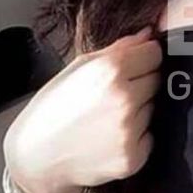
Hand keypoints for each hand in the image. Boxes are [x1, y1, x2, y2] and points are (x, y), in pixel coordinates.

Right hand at [4, 25, 161, 192]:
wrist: (35, 158)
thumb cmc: (51, 110)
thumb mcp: (76, 68)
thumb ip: (117, 48)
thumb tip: (148, 35)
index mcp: (109, 71)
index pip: (154, 53)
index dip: (143, 58)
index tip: (134, 65)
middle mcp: (124, 99)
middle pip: (157, 80)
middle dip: (141, 83)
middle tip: (113, 95)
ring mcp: (130, 130)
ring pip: (153, 108)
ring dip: (138, 110)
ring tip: (107, 117)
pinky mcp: (134, 157)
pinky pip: (149, 136)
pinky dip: (136, 136)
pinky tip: (110, 137)